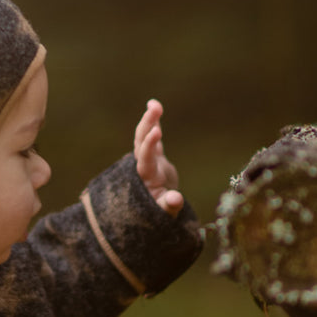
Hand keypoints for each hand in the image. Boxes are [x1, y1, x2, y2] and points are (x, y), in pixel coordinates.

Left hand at [134, 99, 184, 215]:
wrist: (158, 208)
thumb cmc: (161, 211)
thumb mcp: (166, 212)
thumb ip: (169, 205)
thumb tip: (176, 199)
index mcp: (146, 178)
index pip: (145, 160)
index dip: (149, 146)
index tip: (156, 132)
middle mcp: (144, 166)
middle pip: (141, 144)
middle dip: (146, 126)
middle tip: (153, 108)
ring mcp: (148, 159)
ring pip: (144, 138)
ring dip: (148, 121)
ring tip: (153, 103)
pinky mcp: (155, 156)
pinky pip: (152, 137)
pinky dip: (153, 123)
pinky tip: (153, 106)